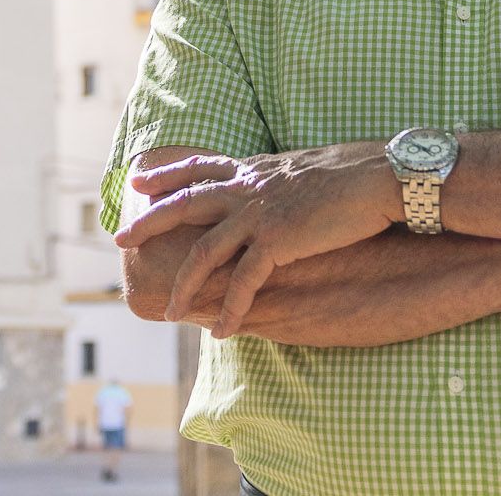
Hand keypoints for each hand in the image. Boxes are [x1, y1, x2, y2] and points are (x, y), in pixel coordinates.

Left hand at [114, 141, 399, 334]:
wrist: (379, 177)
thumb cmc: (353, 174)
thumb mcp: (305, 170)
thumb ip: (280, 181)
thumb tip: (278, 190)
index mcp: (254, 169)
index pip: (200, 168)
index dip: (167, 174)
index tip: (139, 180)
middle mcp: (248, 187)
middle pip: (186, 204)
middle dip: (150, 221)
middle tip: (121, 238)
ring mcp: (259, 213)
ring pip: (205, 252)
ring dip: (186, 286)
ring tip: (170, 311)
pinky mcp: (277, 241)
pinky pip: (243, 282)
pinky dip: (230, 309)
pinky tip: (221, 331)